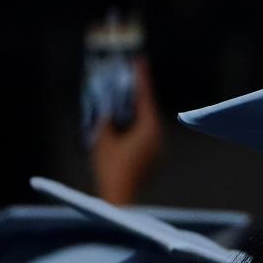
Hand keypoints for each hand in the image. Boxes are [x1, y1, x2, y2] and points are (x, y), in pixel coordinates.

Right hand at [90, 57, 162, 204]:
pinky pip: (146, 137)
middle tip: (129, 76)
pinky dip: (136, 128)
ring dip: (135, 112)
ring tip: (124, 99)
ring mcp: (159, 151)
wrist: (119, 202)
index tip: (139, 60)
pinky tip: (126, 124)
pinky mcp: (155, 161)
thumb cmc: (110, 170)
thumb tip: (109, 105)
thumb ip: (107, 118)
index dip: (140, 77)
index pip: (144, 97)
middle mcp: (159, 138)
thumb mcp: (103, 139)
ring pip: (147, 124)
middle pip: (148, 110)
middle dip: (137, 94)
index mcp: (150, 129)